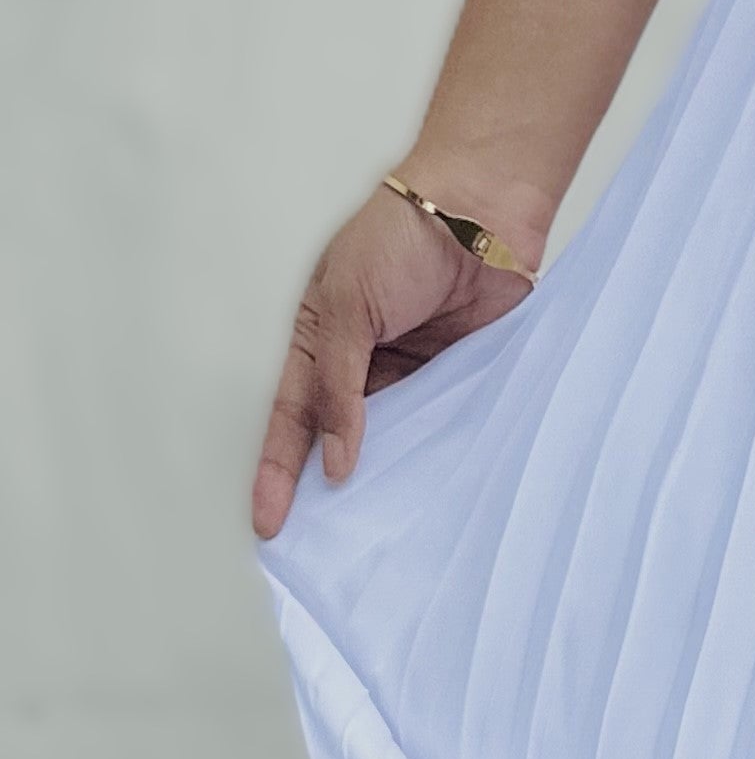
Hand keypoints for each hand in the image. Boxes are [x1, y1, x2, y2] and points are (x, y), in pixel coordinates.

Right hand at [252, 176, 545, 539]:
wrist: (480, 211)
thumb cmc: (401, 237)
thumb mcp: (349, 309)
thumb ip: (338, 387)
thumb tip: (336, 460)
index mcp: (319, 340)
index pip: (291, 419)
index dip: (278, 472)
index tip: (269, 522)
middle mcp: (361, 364)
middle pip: (336, 440)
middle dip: (326, 491)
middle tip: (317, 548)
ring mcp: (411, 374)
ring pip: (392, 442)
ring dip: (385, 483)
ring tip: (374, 539)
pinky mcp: (458, 378)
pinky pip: (441, 429)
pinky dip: (435, 459)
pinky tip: (430, 497)